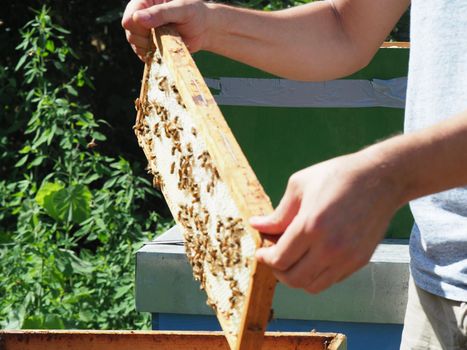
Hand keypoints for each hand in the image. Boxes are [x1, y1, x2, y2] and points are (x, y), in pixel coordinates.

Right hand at [122, 0, 210, 60]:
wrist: (204, 29)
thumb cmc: (195, 13)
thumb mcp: (181, 10)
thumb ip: (161, 13)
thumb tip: (137, 19)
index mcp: (146, 1)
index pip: (130, 16)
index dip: (139, 27)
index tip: (154, 30)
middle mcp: (141, 16)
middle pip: (131, 33)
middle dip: (148, 39)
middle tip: (167, 35)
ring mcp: (144, 32)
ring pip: (136, 45)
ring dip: (153, 48)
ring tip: (170, 40)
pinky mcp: (150, 44)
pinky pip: (144, 54)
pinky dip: (155, 55)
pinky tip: (167, 49)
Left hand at [251, 150, 401, 292]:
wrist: (380, 178)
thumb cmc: (337, 176)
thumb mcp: (299, 187)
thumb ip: (277, 214)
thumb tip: (257, 226)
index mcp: (311, 226)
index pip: (280, 259)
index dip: (265, 258)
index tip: (261, 251)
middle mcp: (330, 247)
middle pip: (293, 279)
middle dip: (277, 271)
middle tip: (273, 257)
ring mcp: (347, 257)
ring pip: (312, 286)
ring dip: (296, 278)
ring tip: (292, 260)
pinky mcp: (360, 261)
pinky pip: (330, 280)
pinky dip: (316, 275)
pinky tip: (312, 258)